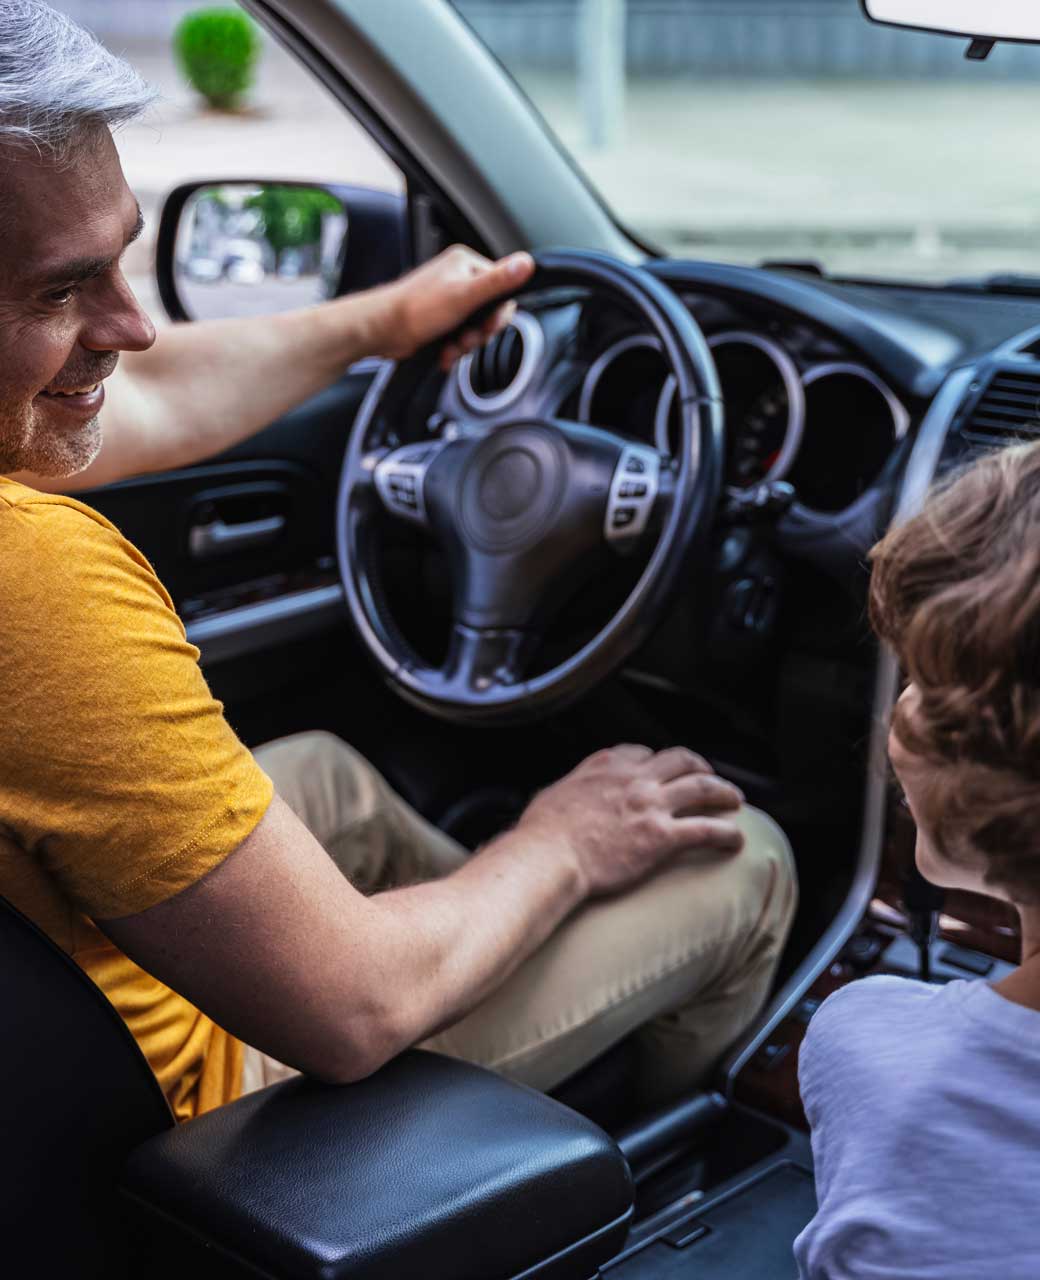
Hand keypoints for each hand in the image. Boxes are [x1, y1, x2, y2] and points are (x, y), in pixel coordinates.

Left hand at [375, 245, 535, 368]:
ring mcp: (448, 299)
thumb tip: (526, 263)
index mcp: (466, 264)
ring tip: (450, 346)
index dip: (497, 314)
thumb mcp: (464, 296)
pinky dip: (454, 349)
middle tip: (465, 337)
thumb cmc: (415, 311)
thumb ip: (497, 282)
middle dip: (479, 333)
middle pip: (489, 312)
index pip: (502, 288)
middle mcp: (458, 278)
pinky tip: (444, 353)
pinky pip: (460, 336)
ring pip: (475, 328)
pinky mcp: (440, 319)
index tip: (486, 326)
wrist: (382, 331)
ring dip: (465, 344)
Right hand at [515, 745, 745, 898]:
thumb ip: (572, 787)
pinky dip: (727, 833)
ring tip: (734, 800)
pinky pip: (707, 829)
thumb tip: (569, 795)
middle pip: (681, 761)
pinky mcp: (663, 837)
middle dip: (700, 766)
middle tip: (709, 776)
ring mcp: (651, 806)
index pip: (641, 752)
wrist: (548, 858)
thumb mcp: (554, 794)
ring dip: (724, 791)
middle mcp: (634, 779)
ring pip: (703, 787)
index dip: (656, 761)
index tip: (661, 770)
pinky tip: (736, 839)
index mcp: (607, 765)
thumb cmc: (542, 834)